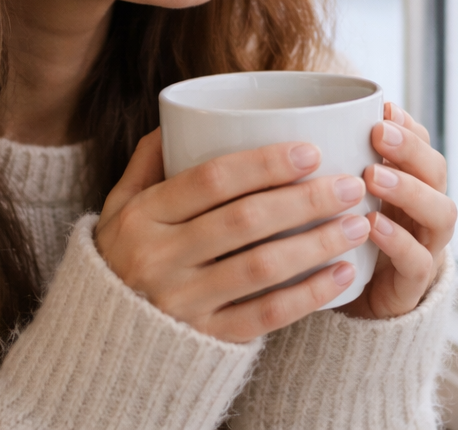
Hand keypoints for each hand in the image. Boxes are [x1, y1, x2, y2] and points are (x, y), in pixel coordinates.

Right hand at [95, 129, 371, 342]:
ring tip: (358, 224)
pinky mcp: (206, 340)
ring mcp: (182, 303)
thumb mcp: (117, 206)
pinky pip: (265, 316)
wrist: (99, 341)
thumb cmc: (119, 256)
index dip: (263, 163)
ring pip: (261, 268)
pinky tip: (342, 275)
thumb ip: (147, 161)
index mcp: (141, 215)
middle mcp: (159, 258)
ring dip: (317, 243)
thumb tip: (180, 115)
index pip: (210, 180)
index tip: (310, 150)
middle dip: (304, 199)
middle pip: (244, 221)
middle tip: (350, 184)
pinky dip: (308, 295)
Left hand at [338, 103, 456, 319]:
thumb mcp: (331, 192)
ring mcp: (424, 247)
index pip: (421, 144)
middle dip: (410, 148)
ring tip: (374, 176)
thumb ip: (329, 161)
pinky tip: (373, 225)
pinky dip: (398, 241)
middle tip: (378, 133)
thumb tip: (294, 116)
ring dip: (409, 190)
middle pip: (436, 172)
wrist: (345, 305)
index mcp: (407, 181)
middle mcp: (422, 210)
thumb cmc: (336, 234)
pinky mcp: (412, 286)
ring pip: (440, 213)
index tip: (383, 107)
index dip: (408, 125)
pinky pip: (418, 262)